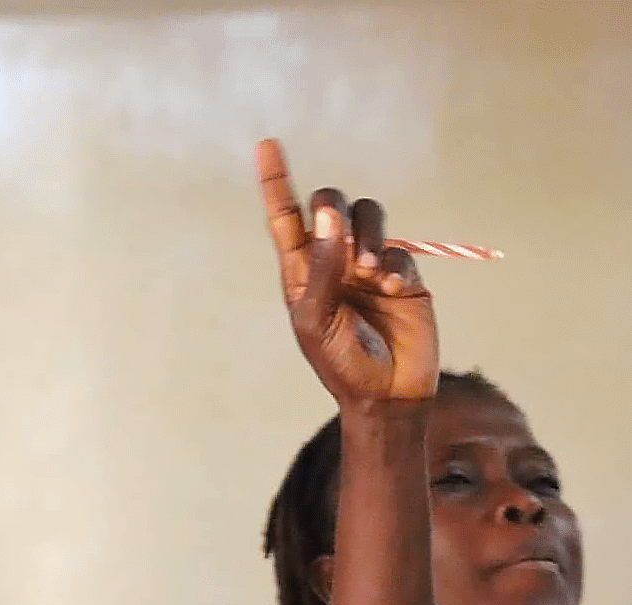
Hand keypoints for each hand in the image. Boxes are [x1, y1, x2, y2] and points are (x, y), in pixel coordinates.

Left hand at [257, 139, 438, 407]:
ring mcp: (369, 264)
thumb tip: (327, 215)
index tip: (267, 145)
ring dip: (369, 235)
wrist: (385, 393)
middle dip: (337, 210)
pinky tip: (392, 287)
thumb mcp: (316, 319)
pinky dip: (395, 263)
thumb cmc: (339, 361)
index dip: (276, 181)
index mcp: (300, 270)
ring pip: (370, 216)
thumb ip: (321, 268)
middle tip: (342, 235)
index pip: (285, 217)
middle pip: (332, 205)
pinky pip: (400, 248)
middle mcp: (333, 259)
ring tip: (370, 270)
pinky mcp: (404, 274)